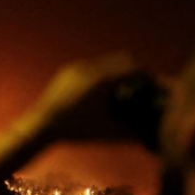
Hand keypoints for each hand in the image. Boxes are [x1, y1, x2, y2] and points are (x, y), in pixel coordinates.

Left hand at [24, 53, 149, 142]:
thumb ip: (132, 133)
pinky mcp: (67, 71)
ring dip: (115, 70)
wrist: (42, 126)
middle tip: (139, 85)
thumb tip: (151, 135)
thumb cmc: (76, 130)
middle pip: (121, 58)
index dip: (146, 75)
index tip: (151, 84)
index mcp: (103, 79)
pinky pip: (90, 66)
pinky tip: (100, 90)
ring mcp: (77, 67)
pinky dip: (100, 74)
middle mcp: (90, 68)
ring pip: (105, 61)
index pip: (133, 67)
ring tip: (120, 88)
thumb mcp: (108, 133)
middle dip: (132, 70)